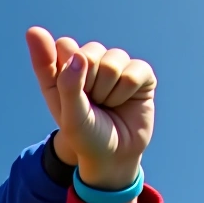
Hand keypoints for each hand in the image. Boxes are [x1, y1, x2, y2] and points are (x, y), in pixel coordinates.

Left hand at [27, 28, 155, 192]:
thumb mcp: (70, 116)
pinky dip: (127, 91)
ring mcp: (116, 66)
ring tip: (107, 104)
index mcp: (65, 70)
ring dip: (108, 90)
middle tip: (91, 104)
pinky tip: (124, 102)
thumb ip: (67, 84)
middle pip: (89, 51)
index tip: (65, 89)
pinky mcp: (139, 72)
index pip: (64, 46)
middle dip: (89, 84)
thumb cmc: (87, 136)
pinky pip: (134, 70)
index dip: (65, 67)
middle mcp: (90, 63)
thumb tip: (80, 55)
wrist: (114, 156)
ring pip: (113, 60)